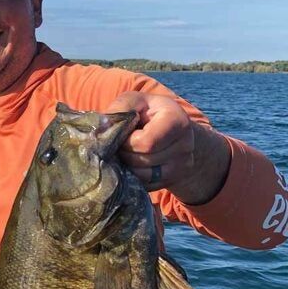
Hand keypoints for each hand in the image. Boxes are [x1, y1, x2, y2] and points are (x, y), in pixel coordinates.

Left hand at [104, 92, 228, 203]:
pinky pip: (147, 185)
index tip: (124, 134)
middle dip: (125, 154)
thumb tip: (101, 127)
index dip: (127, 142)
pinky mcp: (175, 178)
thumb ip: (120, 109)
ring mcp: (182, 164)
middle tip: (121, 145)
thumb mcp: (134, 102)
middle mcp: (186, 143)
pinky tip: (132, 164)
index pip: (145, 143)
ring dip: (127, 167)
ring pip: (144, 176)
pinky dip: (134, 176)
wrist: (170, 130)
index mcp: (176, 120)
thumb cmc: (147, 113)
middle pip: (143, 161)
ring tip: (125, 154)